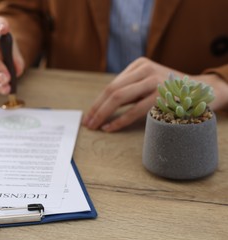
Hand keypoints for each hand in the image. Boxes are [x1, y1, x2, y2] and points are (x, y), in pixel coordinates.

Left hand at [82, 57, 227, 131]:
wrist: (200, 91)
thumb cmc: (168, 90)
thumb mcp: (148, 82)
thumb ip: (129, 89)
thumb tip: (101, 108)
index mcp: (139, 65)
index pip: (112, 85)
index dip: (97, 102)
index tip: (88, 115)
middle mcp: (145, 70)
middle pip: (112, 90)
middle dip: (97, 109)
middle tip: (88, 123)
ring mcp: (154, 81)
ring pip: (120, 97)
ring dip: (103, 114)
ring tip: (95, 126)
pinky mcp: (162, 95)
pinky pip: (134, 110)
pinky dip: (119, 121)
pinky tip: (110, 128)